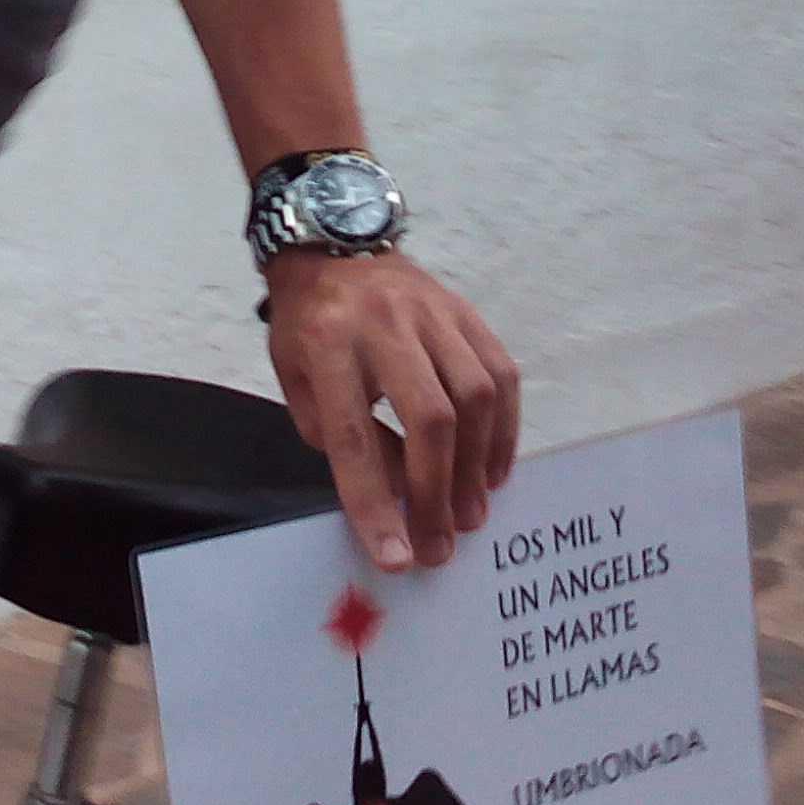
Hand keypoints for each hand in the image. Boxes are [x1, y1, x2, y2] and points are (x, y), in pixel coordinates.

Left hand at [264, 250, 519, 573]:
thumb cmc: (310, 328)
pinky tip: (494, 471)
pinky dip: (503, 430)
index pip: (353, 436)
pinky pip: (500, 375)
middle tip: (441, 545)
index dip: (374, 502)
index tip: (394, 556)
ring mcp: (434, 314)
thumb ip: (342, 438)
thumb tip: (400, 496)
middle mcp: (386, 324)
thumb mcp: (300, 383)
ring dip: (476, 467)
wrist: (334, 248)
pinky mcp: (467, 313)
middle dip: (438, 492)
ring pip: (474, 396)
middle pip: (429, 418)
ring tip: (470, 516)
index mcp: (328, 344)